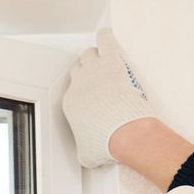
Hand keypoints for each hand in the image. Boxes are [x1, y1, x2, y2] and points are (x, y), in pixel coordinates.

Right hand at [61, 29, 155, 168]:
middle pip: (78, 70)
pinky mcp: (111, 61)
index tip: (88, 92)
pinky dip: (105, 37)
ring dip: (94, 55)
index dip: (81, 90)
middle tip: (95, 72)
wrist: (123, 132)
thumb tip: (86, 157)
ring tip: (101, 54)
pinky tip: (106, 35)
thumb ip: (84, 151)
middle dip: (86, 70)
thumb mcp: (87, 154)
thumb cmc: (107, 141)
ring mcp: (94, 71)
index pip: (72, 90)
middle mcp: (79, 84)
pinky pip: (104, 41)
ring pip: (88, 54)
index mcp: (71, 103)